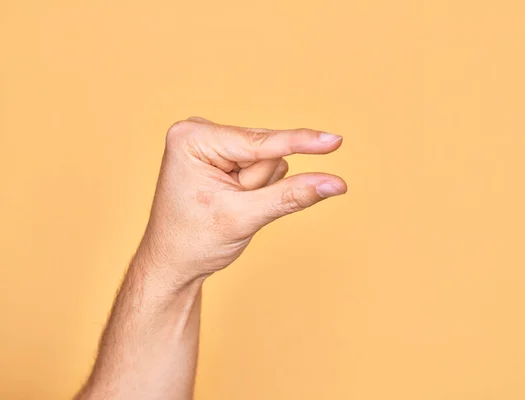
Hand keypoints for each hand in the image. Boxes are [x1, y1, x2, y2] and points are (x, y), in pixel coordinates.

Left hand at [135, 117, 346, 288]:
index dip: (300, 144)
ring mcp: (212, 143)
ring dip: (258, 189)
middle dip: (259, 184)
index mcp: (192, 138)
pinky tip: (232, 201)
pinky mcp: (222, 156)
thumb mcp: (244, 217)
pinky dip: (255, 189)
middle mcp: (200, 132)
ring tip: (229, 206)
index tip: (335, 141)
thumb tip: (335, 183)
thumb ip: (292, 196)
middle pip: (265, 150)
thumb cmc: (194, 242)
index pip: (261, 142)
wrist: (172, 264)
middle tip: (233, 207)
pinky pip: (262, 165)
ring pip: (268, 159)